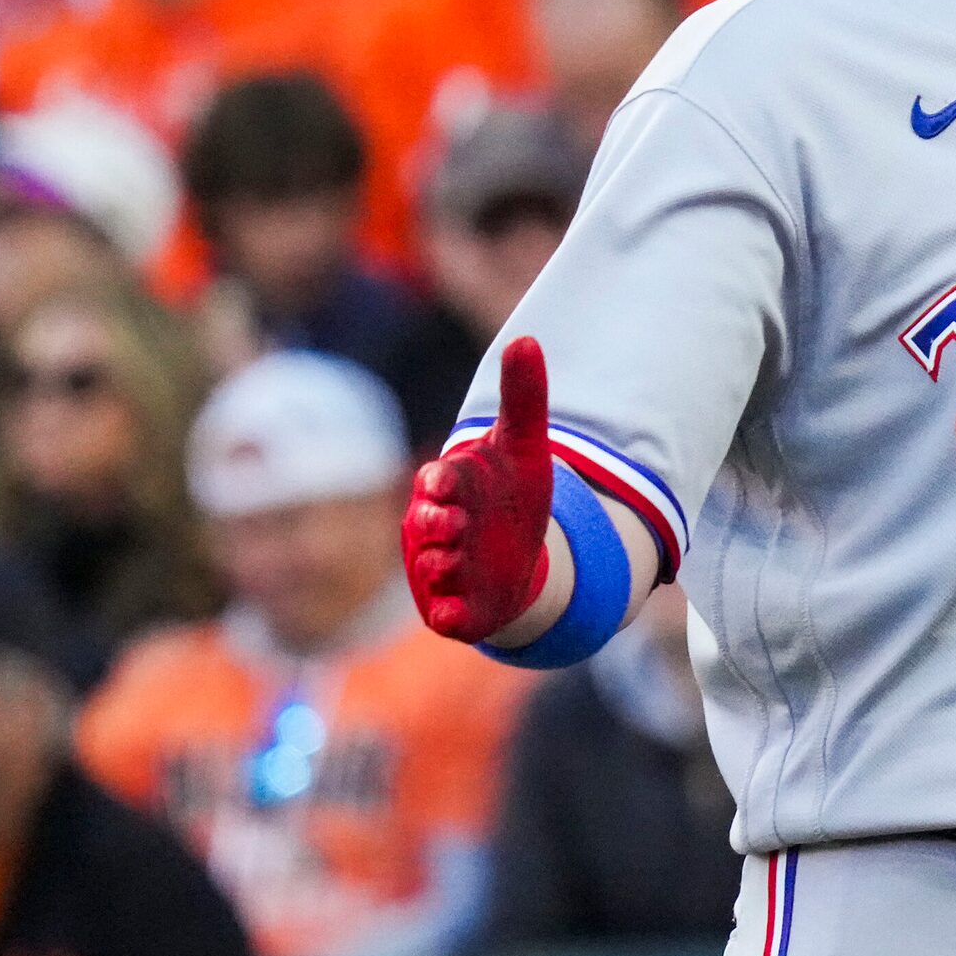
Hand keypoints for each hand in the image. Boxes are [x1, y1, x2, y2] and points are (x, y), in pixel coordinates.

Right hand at [401, 338, 554, 641]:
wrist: (517, 559)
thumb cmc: (509, 497)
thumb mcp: (524, 447)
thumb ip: (524, 397)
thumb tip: (526, 338)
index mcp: (450, 488)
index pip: (439, 480)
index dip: (441, 481)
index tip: (446, 478)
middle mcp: (437, 529)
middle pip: (429, 525)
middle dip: (436, 522)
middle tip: (448, 519)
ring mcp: (442, 570)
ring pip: (433, 569)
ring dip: (441, 567)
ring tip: (451, 561)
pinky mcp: (455, 610)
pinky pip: (444, 616)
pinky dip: (447, 616)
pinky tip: (455, 617)